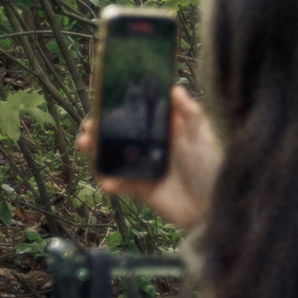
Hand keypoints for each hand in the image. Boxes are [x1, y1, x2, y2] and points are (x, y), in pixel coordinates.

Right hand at [71, 81, 216, 230]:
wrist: (214, 210)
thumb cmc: (214, 170)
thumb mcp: (204, 139)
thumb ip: (191, 114)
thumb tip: (176, 88)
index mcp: (167, 132)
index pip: (140, 115)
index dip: (121, 108)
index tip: (102, 101)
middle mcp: (153, 147)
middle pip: (121, 134)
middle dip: (100, 129)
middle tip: (88, 126)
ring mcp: (145, 168)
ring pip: (114, 156)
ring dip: (96, 151)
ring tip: (84, 145)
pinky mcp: (141, 189)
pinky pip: (119, 183)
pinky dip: (109, 182)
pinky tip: (108, 182)